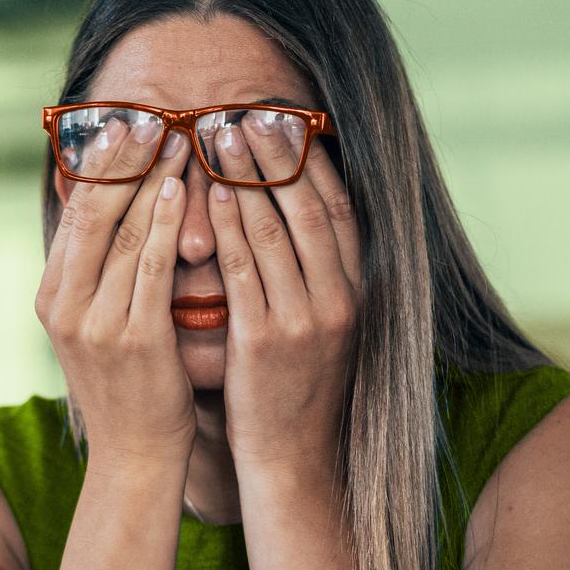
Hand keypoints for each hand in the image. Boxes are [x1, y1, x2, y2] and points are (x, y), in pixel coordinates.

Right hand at [34, 117, 196, 470]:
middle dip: (122, 159)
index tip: (123, 122)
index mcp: (51, 297)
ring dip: (153, 179)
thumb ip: (99, 273)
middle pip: (92, 214)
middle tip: (150, 114)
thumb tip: (111, 212)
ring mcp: (96, 323)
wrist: (136, 454)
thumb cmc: (129, 385)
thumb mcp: (98, 324)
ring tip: (178, 138)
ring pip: (124, 232)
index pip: (74, 214)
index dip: (98, 164)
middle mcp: (64, 306)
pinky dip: (166, 223)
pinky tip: (182, 189)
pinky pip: (151, 266)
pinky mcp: (134, 338)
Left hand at [206, 112, 362, 474]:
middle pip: (309, 206)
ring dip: (247, 176)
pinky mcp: (268, 341)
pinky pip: (246, 271)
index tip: (287, 119)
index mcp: (356, 290)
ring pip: (277, 230)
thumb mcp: (318, 327)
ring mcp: (307, 319)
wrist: (293, 459)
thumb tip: (293, 221)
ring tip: (219, 134)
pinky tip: (213, 194)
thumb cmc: (294, 390)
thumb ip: (311, 276)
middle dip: (276, 154)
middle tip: (246, 110)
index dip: (313, 160)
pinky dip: (232, 228)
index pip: (338, 207)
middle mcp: (340, 298)